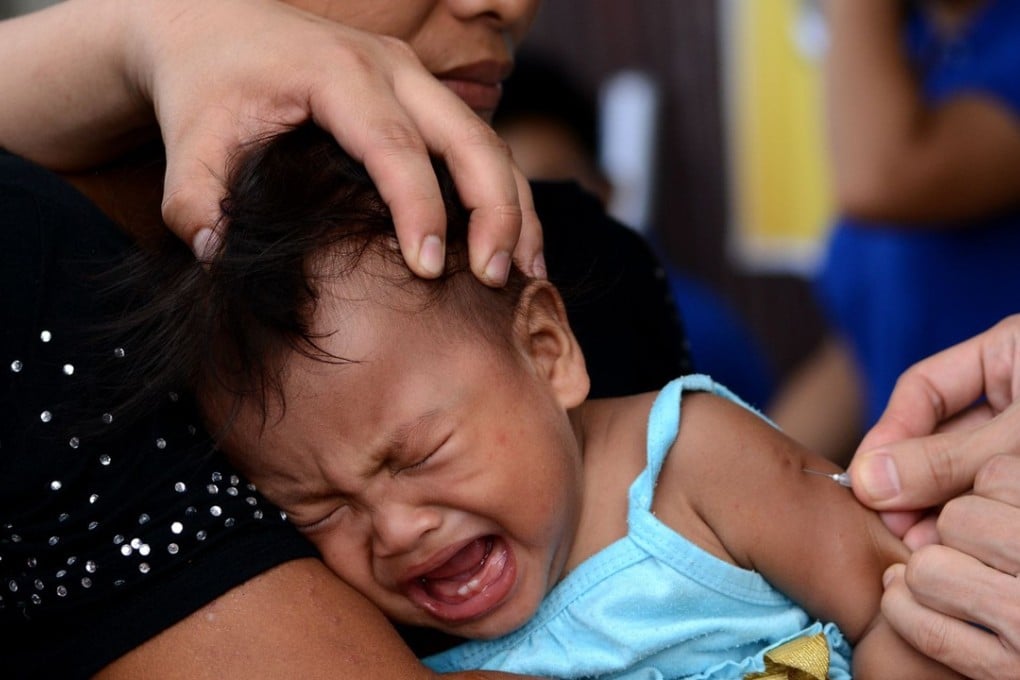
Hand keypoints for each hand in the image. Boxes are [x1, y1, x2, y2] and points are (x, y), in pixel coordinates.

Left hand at [126, 0, 541, 282]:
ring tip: (524, 272)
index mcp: (336, 74)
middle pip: (469, 136)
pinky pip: (480, 143)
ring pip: (489, 140)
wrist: (218, 25)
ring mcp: (415, 78)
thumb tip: (218, 255)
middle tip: (497, 277)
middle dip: (494, 208)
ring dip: (514, 205)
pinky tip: (512, 244)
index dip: (419, 207)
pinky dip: (504, 193)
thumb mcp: (189, 136)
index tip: (428, 268)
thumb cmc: (207, 83)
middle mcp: (391, 68)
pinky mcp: (424, 97)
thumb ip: (192, 197)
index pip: (394, 145)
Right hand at [849, 315, 1019, 677]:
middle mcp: (1014, 389)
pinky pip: (991, 487)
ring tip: (922, 541)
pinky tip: (955, 536)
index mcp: (1009, 353)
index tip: (870, 483)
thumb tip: (873, 481)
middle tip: (896, 526)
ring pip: (963, 466)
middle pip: (938, 433)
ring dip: (938, 503)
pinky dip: (971, 512)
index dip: (890, 435)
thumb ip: (950, 456)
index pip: (924, 390)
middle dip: (914, 480)